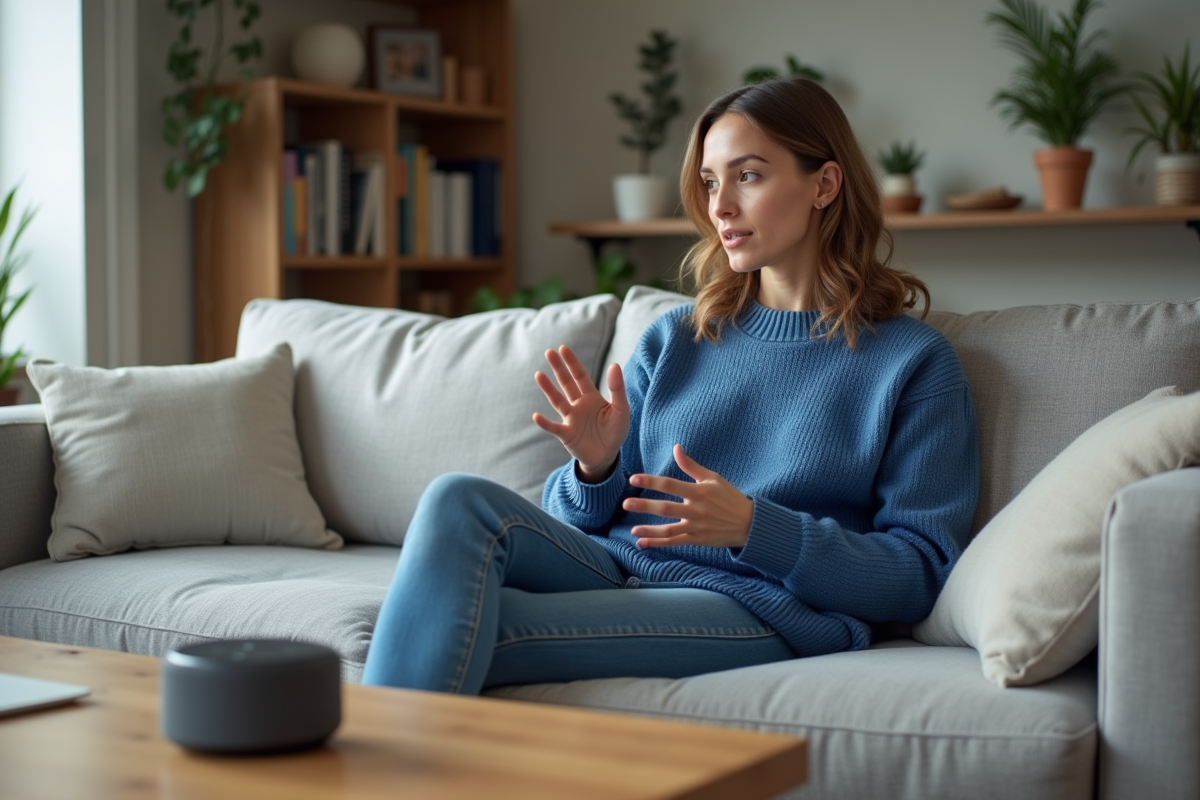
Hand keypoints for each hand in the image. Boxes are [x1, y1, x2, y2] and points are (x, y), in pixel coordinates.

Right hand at [533, 345, 629, 480]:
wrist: (608, 456)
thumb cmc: (615, 431)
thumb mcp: (621, 409)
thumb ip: (617, 389)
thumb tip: (614, 364)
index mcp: (591, 397)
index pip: (580, 376)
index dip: (572, 363)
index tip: (563, 348)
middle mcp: (578, 405)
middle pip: (566, 384)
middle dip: (558, 368)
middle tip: (548, 352)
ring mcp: (570, 419)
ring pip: (557, 401)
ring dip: (548, 389)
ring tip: (538, 375)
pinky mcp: (566, 435)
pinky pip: (553, 427)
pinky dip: (544, 423)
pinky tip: (536, 416)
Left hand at [623, 445, 753, 548]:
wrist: (749, 524)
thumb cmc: (729, 497)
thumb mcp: (713, 478)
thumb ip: (691, 466)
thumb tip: (676, 448)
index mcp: (699, 491)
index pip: (670, 485)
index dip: (651, 481)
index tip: (634, 478)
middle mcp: (696, 510)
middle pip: (666, 509)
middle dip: (645, 506)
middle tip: (625, 504)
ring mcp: (696, 527)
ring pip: (669, 530)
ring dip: (649, 530)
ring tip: (632, 529)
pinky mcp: (697, 540)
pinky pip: (674, 542)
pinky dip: (658, 544)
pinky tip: (642, 543)